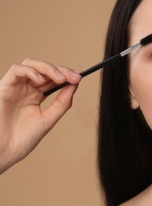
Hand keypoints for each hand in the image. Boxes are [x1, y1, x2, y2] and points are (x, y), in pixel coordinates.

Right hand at [0, 58, 81, 173]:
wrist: (4, 152)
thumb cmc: (21, 139)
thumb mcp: (48, 119)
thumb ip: (62, 103)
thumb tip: (74, 85)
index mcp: (35, 96)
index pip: (53, 78)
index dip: (66, 75)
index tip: (79, 77)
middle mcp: (25, 89)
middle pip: (44, 69)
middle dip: (62, 70)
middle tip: (75, 77)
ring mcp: (15, 87)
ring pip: (31, 64)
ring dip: (48, 68)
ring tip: (60, 78)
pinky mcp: (3, 87)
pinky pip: (16, 70)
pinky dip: (31, 71)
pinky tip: (41, 80)